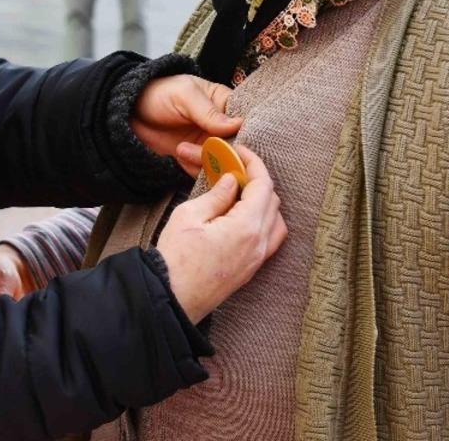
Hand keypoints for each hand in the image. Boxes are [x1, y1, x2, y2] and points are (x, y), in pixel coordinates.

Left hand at [131, 74, 242, 173]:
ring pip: (222, 162)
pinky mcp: (195, 160)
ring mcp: (209, 145)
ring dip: (204, 161)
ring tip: (182, 148)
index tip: (236, 140)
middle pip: (236, 147)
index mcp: (225, 104)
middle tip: (206, 147)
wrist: (130, 113)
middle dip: (224, 152)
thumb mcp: (184, 95)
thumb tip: (237, 124)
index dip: (244, 133)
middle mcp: (221, 127)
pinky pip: (204, 172)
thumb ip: (208, 111)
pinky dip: (194, 169)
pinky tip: (179, 155)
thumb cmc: (159, 94)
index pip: (245, 121)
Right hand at [156, 146, 286, 322]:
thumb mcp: (189, 216)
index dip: (253, 163)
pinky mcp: (250, 270)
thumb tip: (233, 182)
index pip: (263, 185)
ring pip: (276, 222)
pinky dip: (264, 221)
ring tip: (240, 193)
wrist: (171, 298)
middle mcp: (259, 244)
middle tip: (235, 169)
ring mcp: (257, 260)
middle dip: (257, 180)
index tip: (239, 151)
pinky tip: (243, 217)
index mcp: (246, 227)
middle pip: (273, 202)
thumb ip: (217, 196)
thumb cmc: (175, 258)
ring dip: (264, 202)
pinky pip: (270, 240)